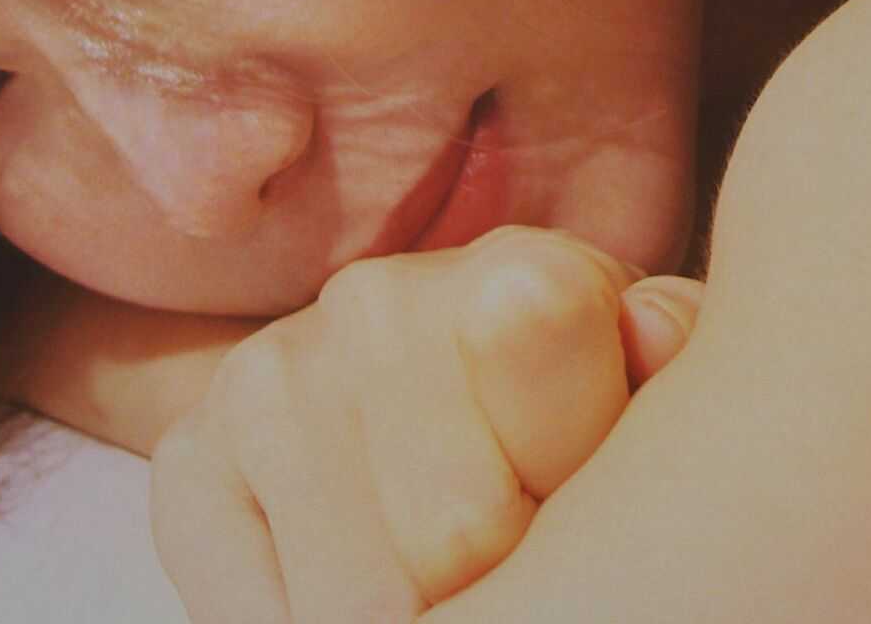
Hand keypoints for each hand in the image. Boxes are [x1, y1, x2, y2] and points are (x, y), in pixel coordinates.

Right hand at [147, 225, 704, 621]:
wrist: (455, 402)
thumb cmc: (583, 424)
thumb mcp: (662, 408)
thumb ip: (679, 372)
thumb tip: (643, 326)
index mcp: (528, 280)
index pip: (548, 453)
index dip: (568, 534)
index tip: (574, 511)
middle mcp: (381, 303)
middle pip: (455, 545)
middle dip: (498, 586)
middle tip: (515, 557)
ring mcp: (272, 376)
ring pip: (354, 598)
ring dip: (410, 611)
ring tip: (447, 571)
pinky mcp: (191, 457)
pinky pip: (249, 614)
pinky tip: (365, 581)